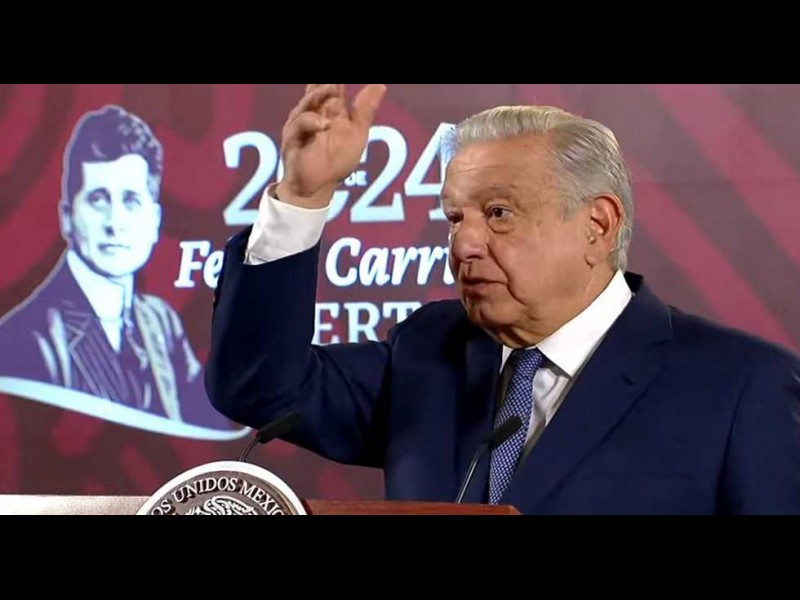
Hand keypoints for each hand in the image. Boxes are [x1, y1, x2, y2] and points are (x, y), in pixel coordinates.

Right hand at [275, 84, 386, 208]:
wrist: (319, 186)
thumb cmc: (337, 161)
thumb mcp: (357, 133)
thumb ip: (365, 109)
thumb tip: (381, 85)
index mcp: (333, 111)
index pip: (333, 87)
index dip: (334, 81)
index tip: (338, 78)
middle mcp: (316, 113)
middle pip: (317, 90)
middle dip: (322, 83)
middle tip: (332, 80)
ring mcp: (302, 124)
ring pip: (307, 102)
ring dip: (318, 94)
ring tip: (330, 89)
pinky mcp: (292, 136)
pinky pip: (299, 123)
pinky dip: (310, 121)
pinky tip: (322, 125)